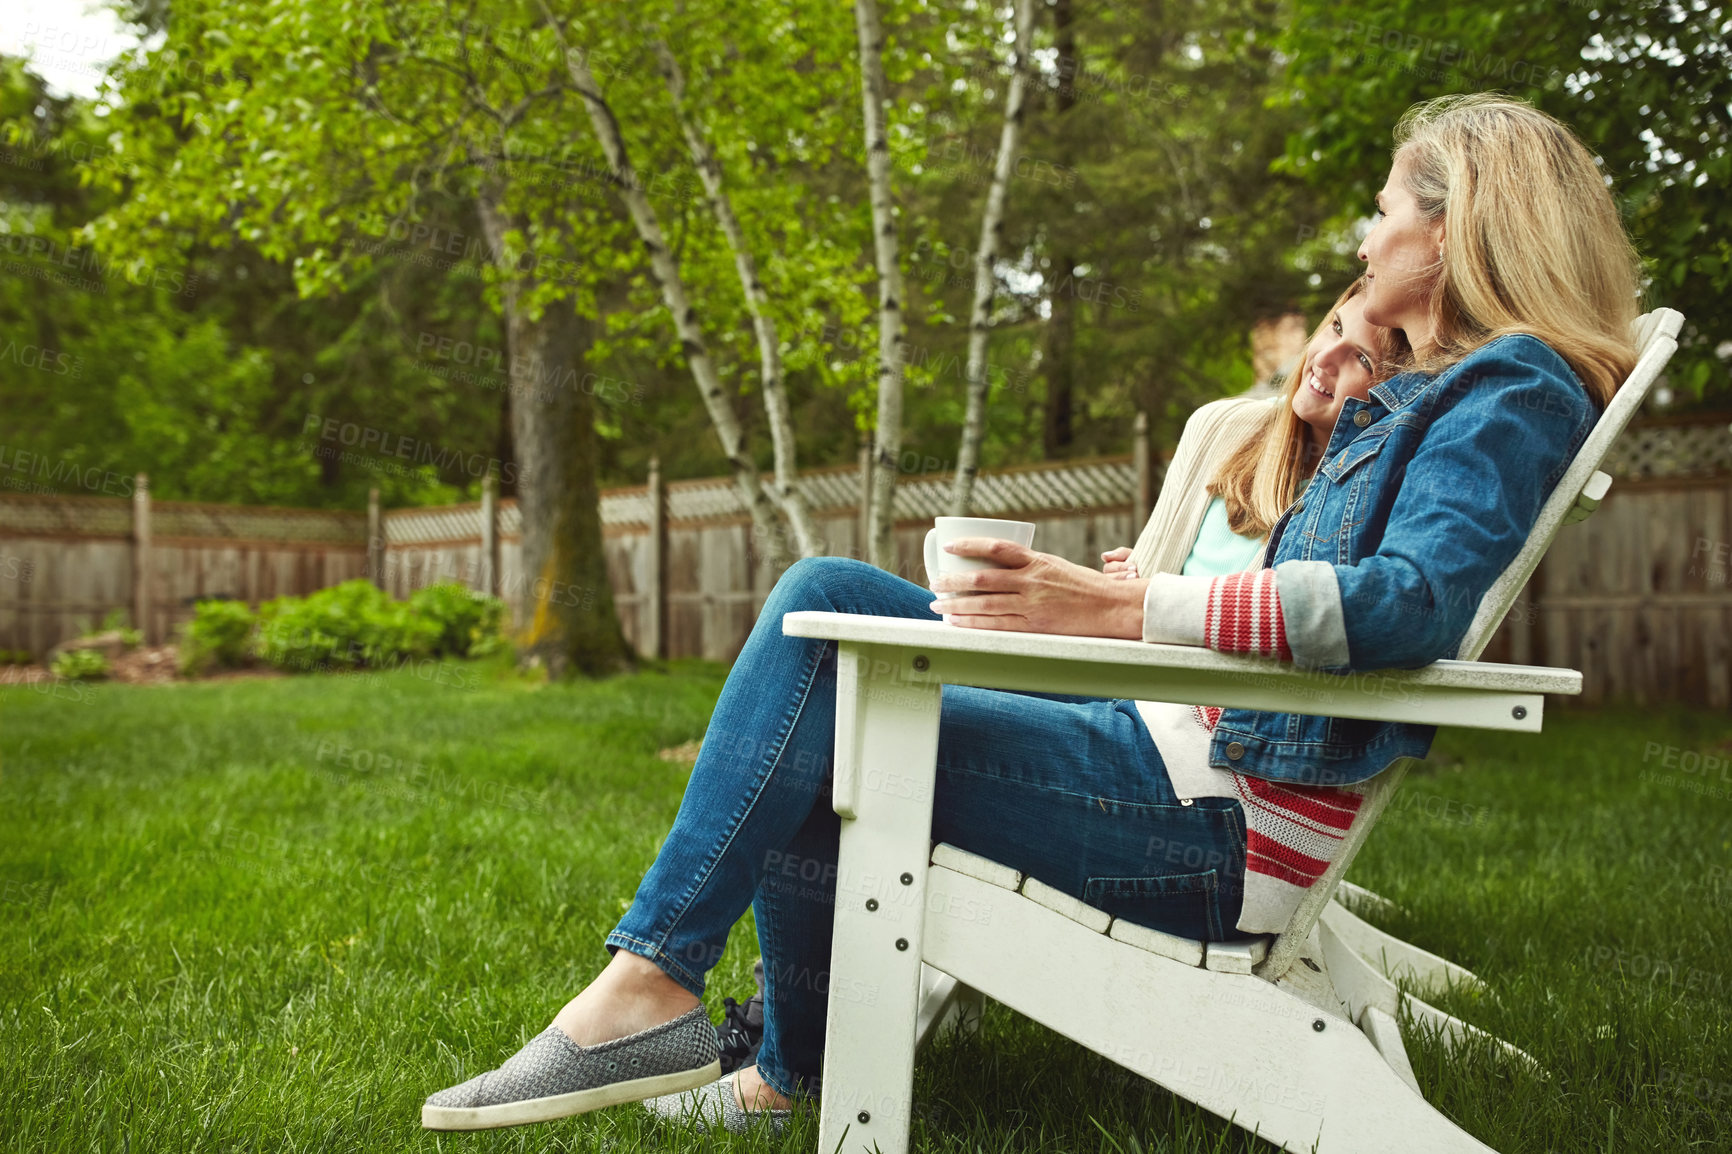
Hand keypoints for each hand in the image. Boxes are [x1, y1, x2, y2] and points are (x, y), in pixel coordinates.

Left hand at [929, 537, 1148, 638]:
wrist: (1112, 607)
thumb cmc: (1084, 587)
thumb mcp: (1054, 567)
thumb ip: (1028, 568)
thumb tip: (997, 568)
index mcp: (1037, 561)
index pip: (997, 547)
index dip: (970, 545)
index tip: (950, 547)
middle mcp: (1032, 581)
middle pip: (983, 578)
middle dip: (953, 581)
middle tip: (935, 583)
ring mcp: (1032, 605)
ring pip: (985, 604)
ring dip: (956, 606)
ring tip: (938, 606)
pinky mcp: (1035, 626)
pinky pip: (998, 626)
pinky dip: (974, 624)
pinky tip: (958, 624)